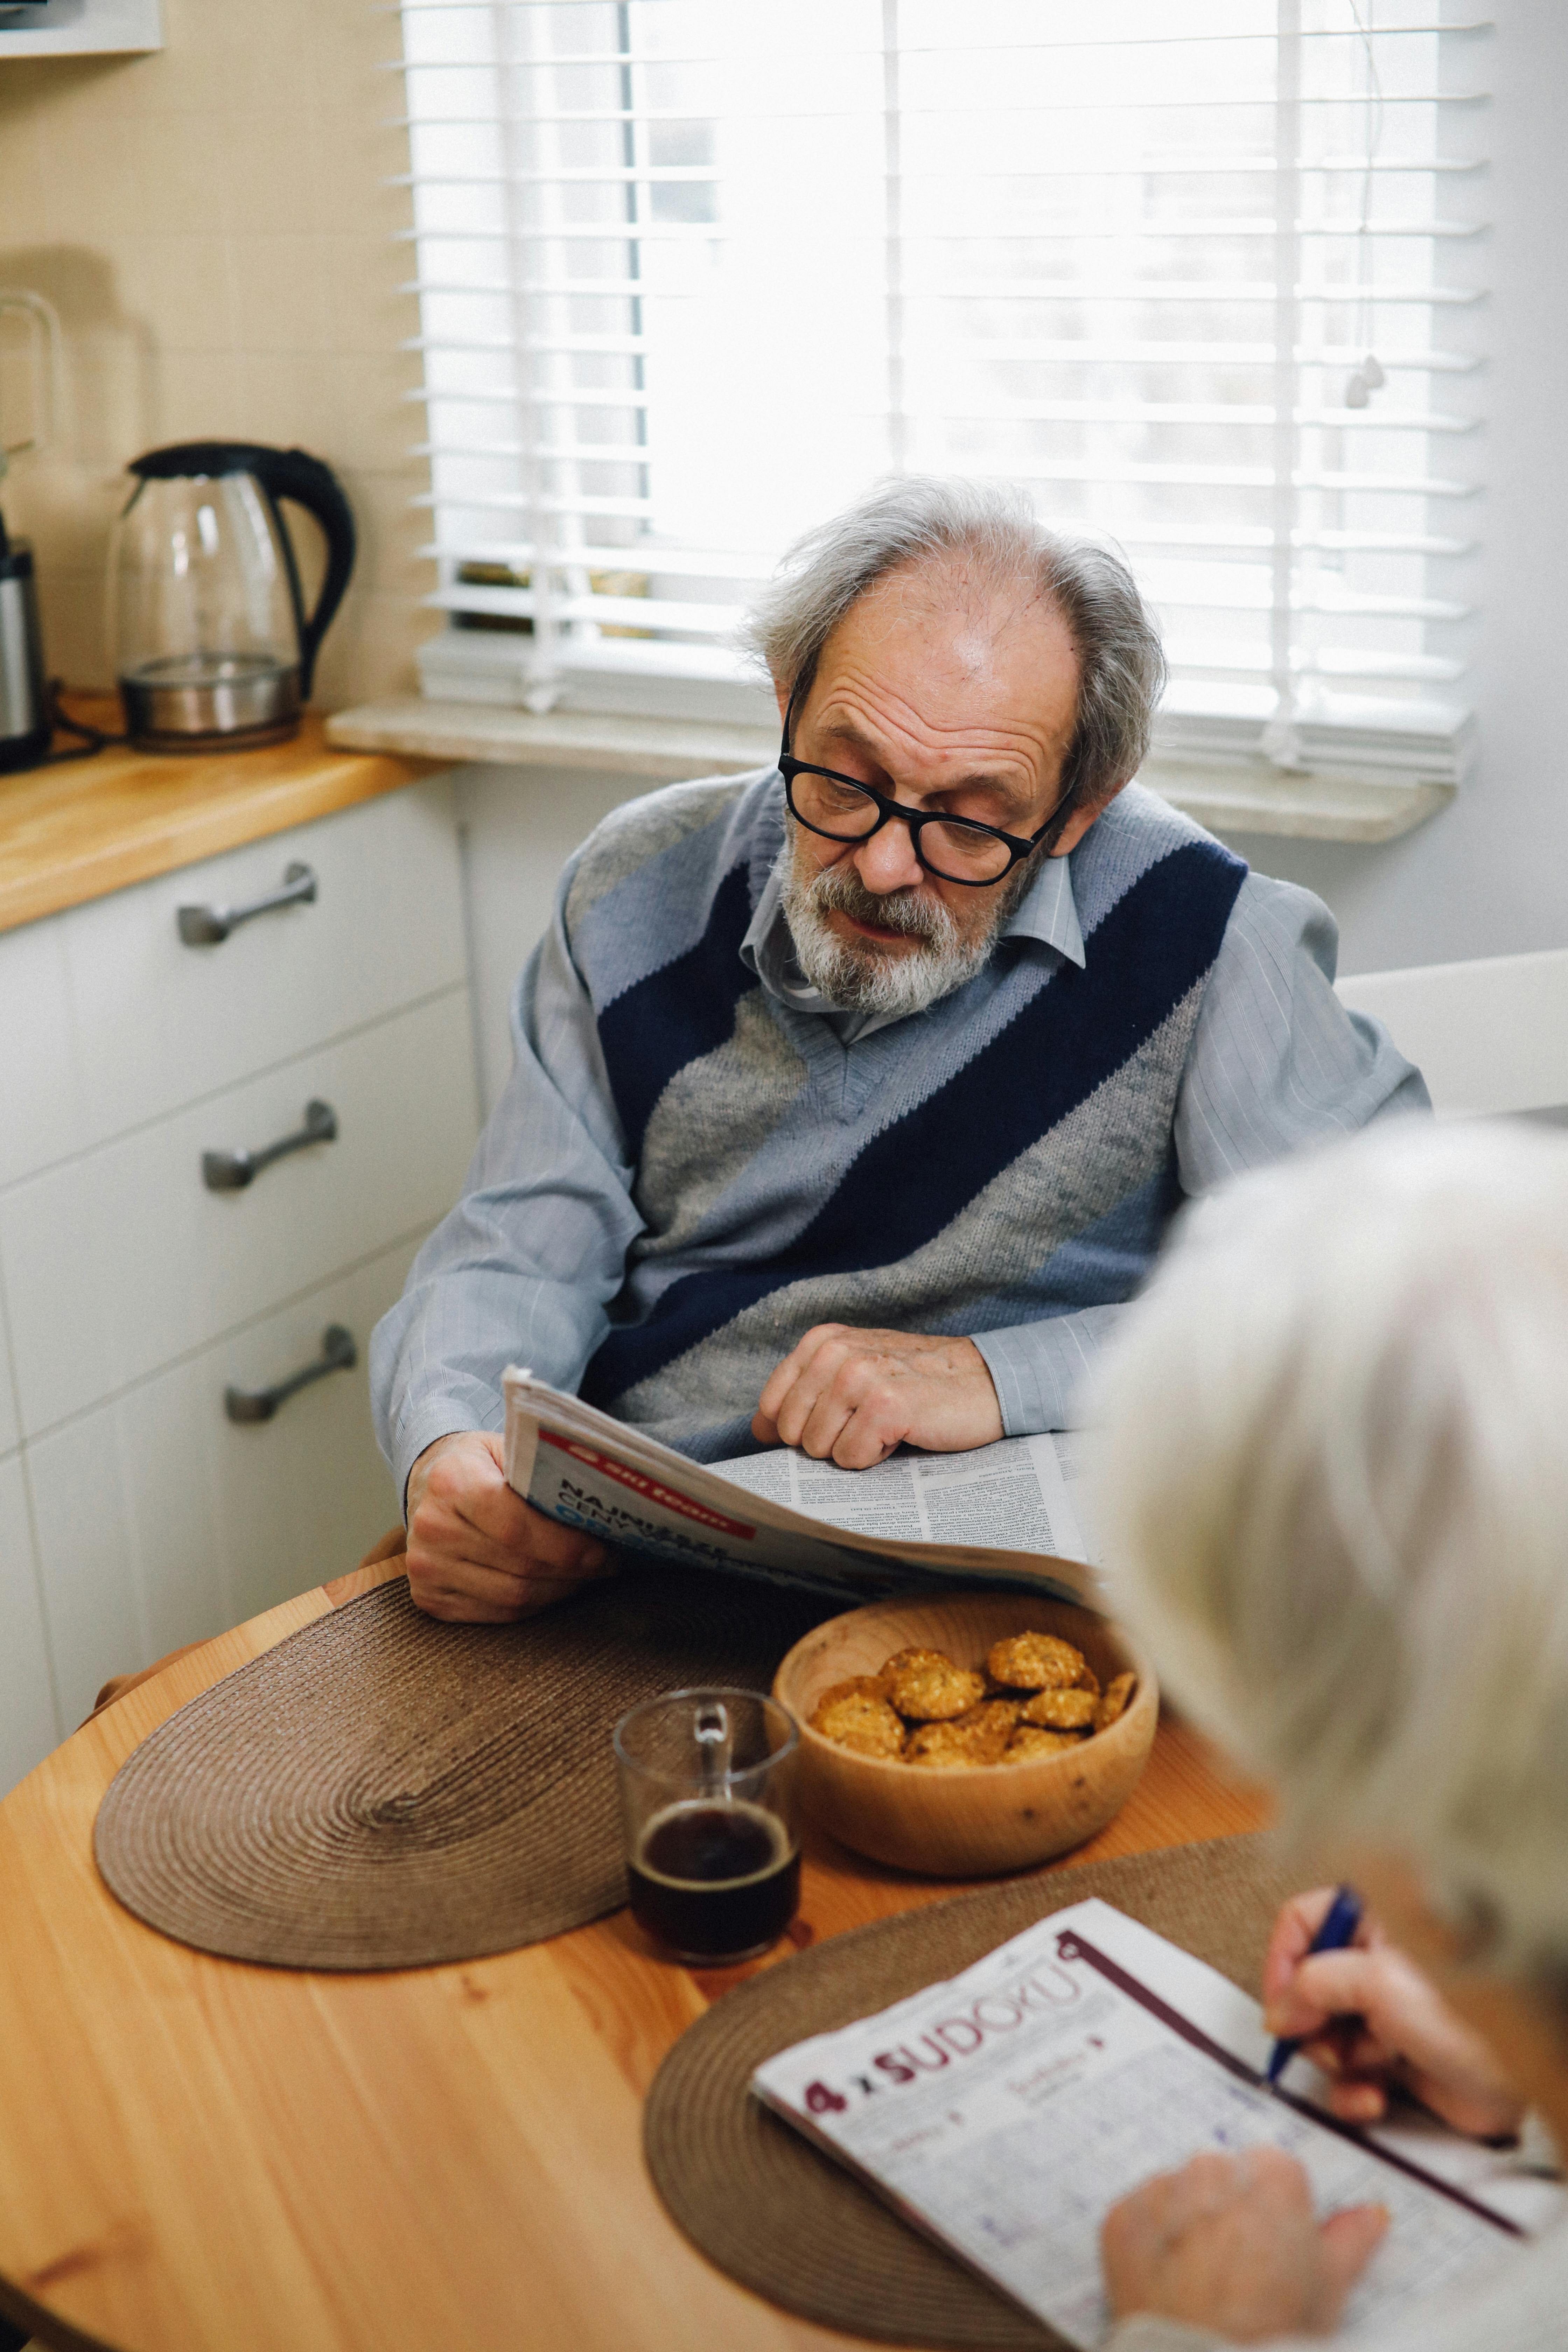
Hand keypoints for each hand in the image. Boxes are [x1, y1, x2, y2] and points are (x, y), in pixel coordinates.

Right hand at [404, 1431, 610, 1622]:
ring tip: (586, 1576)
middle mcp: (432, 1527)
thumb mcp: (507, 1448)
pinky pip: (496, 1614)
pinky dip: (534, 1605)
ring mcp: (426, 1567)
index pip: (516, 1528)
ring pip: (512, 1597)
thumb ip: (544, 1475)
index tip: (603, 1551)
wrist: (427, 1485)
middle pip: (520, 1567)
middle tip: (606, 1564)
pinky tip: (553, 1587)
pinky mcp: (428, 1597)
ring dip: (559, 1590)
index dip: (566, 1546)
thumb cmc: (479, 1465)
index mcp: (451, 1482)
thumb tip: (601, 1507)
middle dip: (572, 1571)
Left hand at [751, 1325, 1003, 1467]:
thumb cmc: (916, 1384)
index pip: (773, 1407)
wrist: (984, 1382)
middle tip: (870, 1421)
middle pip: (795, 1433)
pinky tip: (903, 1433)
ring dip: (856, 1448)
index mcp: (822, 1341)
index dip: (800, 1429)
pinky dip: (878, 1457)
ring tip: (888, 1424)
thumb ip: (804, 1395)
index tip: (839, 1420)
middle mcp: (835, 1352)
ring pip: (821, 1449)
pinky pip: (852, 1458)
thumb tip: (758, 1430)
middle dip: (830, 1440)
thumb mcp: (854, 1375)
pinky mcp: (885, 1405)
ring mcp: (859, 1376)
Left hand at [1102, 2147, 1386, 2341]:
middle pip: (1225, 2177)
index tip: (1277, 2249)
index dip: (1278, 2214)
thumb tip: (1372, 2213)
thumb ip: (1350, 2240)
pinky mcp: (1121, 2217)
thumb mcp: (1330, 2288)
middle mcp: (1212, 2165)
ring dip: (1189, 2223)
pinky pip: (1140, 2218)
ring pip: (1180, 2194)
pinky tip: (1168, 2281)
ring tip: (1203, 2279)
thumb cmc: (1275, 2329)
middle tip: (1240, 2269)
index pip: (1276, 2173)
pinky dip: (1151, 2243)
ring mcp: (1162, 2189)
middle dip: (1231, 2211)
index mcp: (1271, 2173)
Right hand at [1262, 1889, 1524, 2136]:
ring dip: (1335, 2063)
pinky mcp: (1396, 2062)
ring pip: (1325, 2036)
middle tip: (1321, 2040)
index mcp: (1376, 1923)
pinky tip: (1372, 2098)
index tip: (1281, 2004)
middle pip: (1308, 1985)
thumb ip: (1314, 1983)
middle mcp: (1377, 1965)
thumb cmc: (1464, 2018)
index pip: (1305, 1921)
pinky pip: (1349, 2077)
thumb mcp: (1377, 1982)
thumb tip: (1280, 2011)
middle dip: (1310, 2022)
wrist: (1519, 2079)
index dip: (1283, 1961)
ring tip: (1362, 2069)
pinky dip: (1353, 2092)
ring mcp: (1386, 2015)